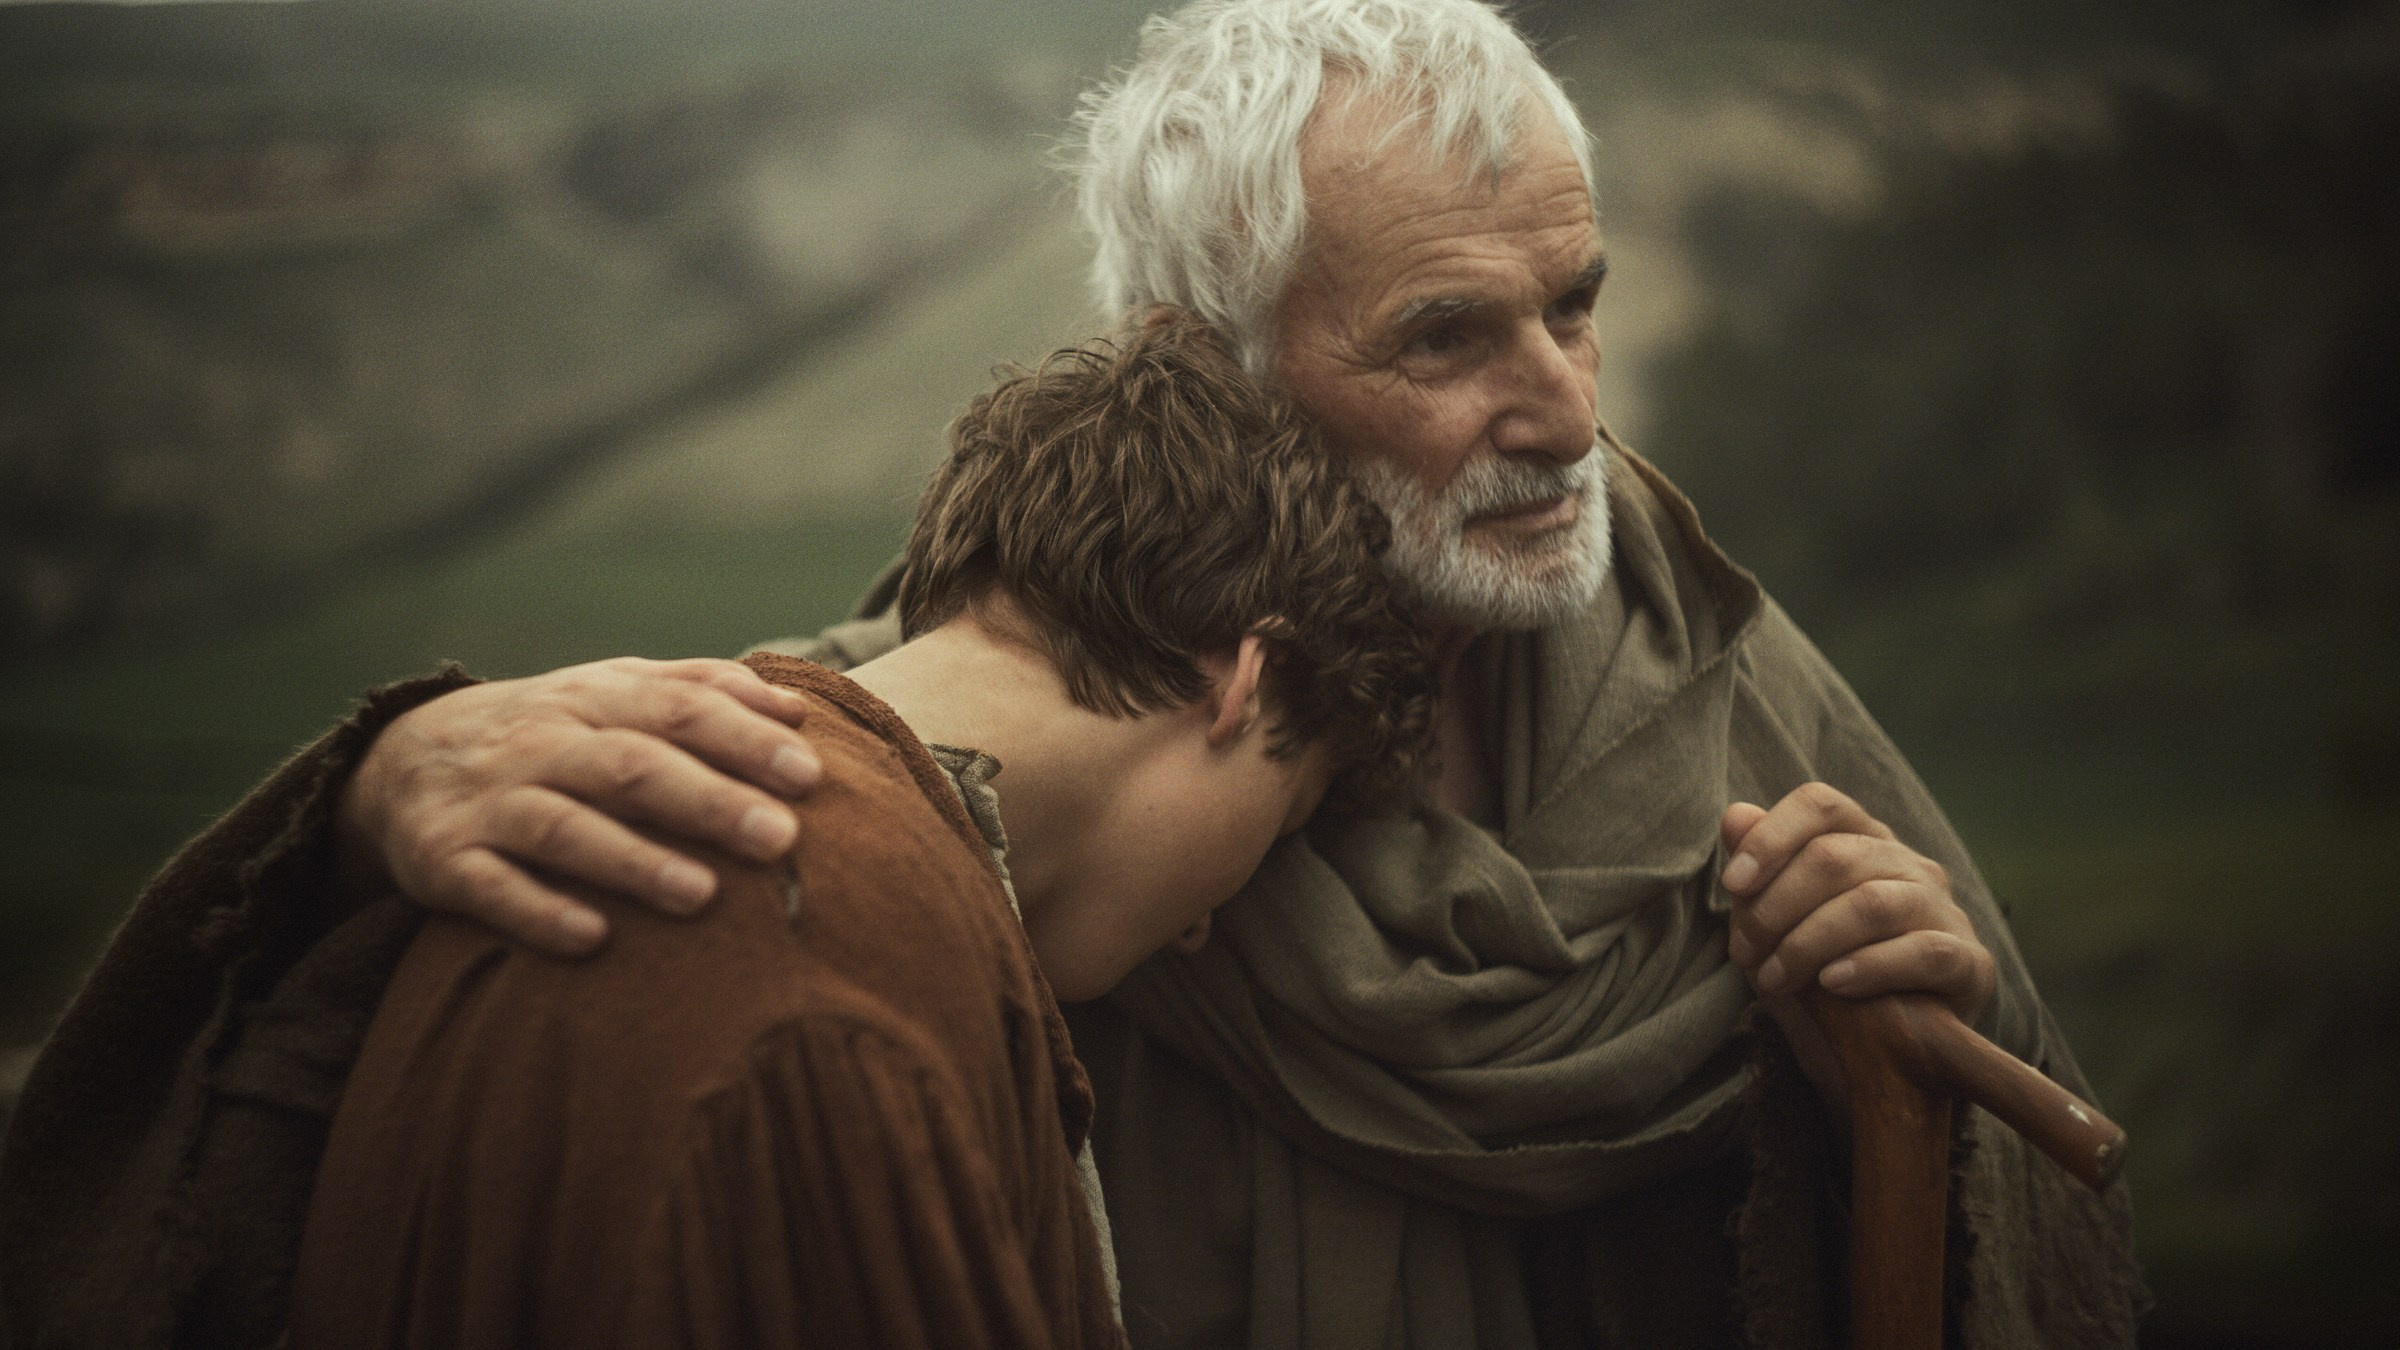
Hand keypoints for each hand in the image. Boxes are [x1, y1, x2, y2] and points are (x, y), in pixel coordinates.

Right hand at [339, 657, 823, 955]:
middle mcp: (544, 744)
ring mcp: (492, 802)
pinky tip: (592, 939)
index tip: (809, 774)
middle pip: (633, 767)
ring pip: (565, 828)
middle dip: (709, 801)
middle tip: (780, 838)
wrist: (402, 755)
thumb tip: (795, 706)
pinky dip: (540, 912)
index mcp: (595, 700)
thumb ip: (699, 689)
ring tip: (702, 895)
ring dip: (633, 861)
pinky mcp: (444, 860)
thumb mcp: (612, 690)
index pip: (679, 709)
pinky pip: (491, 889)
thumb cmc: (550, 731)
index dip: (744, 739)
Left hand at [1719, 782, 1994, 1023]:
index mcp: (1863, 841)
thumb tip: (1736, 816)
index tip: (1733, 884)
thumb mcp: (1779, 927)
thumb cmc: (1825, 975)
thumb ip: (1760, 872)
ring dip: (1809, 942)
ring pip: (1873, 903)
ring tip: (1774, 979)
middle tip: (1744, 953)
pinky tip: (1833, 985)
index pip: (1821, 805)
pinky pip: (1925, 952)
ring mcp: (1944, 910)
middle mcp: (1909, 865)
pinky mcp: (1971, 963)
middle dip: (1775, 906)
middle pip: (1836, 855)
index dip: (1771, 836)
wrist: (1885, 1051)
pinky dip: (1871, 966)